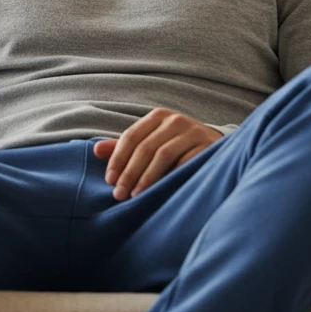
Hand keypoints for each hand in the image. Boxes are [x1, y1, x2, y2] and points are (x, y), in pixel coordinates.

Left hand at [92, 107, 222, 199]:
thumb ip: (124, 147)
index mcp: (158, 116)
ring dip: (147, 177)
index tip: (110, 181)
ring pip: (164, 154)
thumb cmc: (175, 146)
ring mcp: (193, 131)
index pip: (131, 136)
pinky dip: (171, 177)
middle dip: (130, 172)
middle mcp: (175, 120)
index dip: (118, 159)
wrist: (214, 146)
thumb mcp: (150, 142)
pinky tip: (162, 190)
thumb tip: (96, 150)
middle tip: (119, 194)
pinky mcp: (208, 146)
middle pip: (145, 147)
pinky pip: (186, 163)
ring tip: (136, 195)